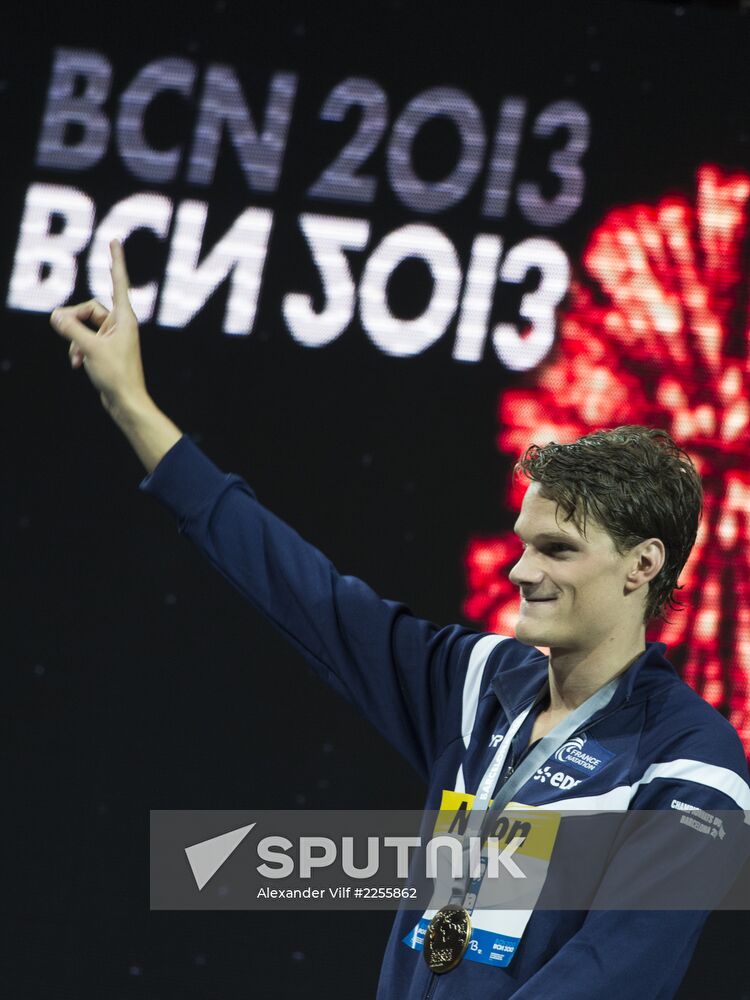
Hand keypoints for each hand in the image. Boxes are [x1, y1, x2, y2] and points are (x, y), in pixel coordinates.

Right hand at [50, 240, 148, 418]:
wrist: (125, 401)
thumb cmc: (116, 375)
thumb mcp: (89, 348)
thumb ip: (70, 329)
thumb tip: (55, 315)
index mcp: (125, 318)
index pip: (118, 282)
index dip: (116, 261)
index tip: (115, 241)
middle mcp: (121, 324)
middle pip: (89, 308)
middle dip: (73, 320)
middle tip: (62, 331)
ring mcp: (114, 337)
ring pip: (84, 326)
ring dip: (74, 339)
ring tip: (76, 357)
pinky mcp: (107, 349)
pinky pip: (85, 340)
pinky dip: (78, 349)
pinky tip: (76, 364)